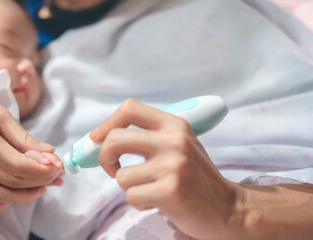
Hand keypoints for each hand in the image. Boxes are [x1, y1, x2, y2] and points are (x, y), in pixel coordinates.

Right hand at [0, 71, 62, 206]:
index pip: (20, 165)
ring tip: (42, 187)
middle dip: (40, 181)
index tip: (59, 167)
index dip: (44, 170)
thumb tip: (49, 154)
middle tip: (56, 176)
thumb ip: (23, 137)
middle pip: (12, 181)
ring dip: (25, 194)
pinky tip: (10, 197)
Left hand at [90, 99, 238, 239]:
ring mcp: (173, 166)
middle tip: (111, 168)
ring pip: (121, 175)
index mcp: (174, 125)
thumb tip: (101, 139)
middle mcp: (174, 141)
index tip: (97, 139)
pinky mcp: (170, 191)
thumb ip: (148, 137)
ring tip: (150, 189)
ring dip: (129, 187)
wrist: (228, 208)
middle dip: (103, 157)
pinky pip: (131, 196)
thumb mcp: (179, 145)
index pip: (130, 109)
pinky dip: (139, 203)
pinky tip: (157, 202)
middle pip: (114, 139)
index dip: (107, 123)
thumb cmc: (195, 177)